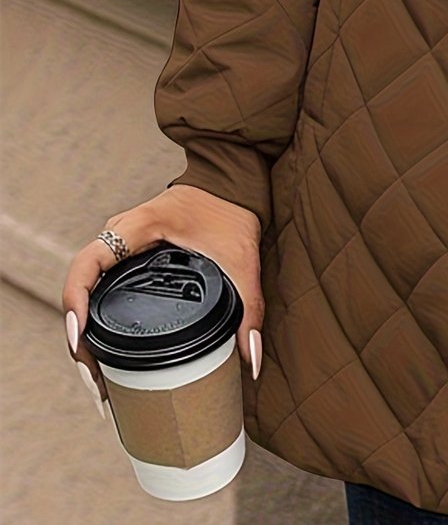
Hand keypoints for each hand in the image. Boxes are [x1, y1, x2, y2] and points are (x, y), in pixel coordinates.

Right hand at [61, 186, 263, 418]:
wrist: (232, 184)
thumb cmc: (231, 212)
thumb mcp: (243, 260)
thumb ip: (250, 309)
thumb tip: (253, 360)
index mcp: (139, 226)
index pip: (88, 263)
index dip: (75, 302)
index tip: (79, 338)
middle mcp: (119, 233)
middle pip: (81, 289)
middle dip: (81, 340)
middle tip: (95, 383)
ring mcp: (119, 243)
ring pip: (86, 291)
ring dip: (84, 334)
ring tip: (96, 380)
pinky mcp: (126, 254)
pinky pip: (99, 286)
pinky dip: (96, 320)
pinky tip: (105, 354)